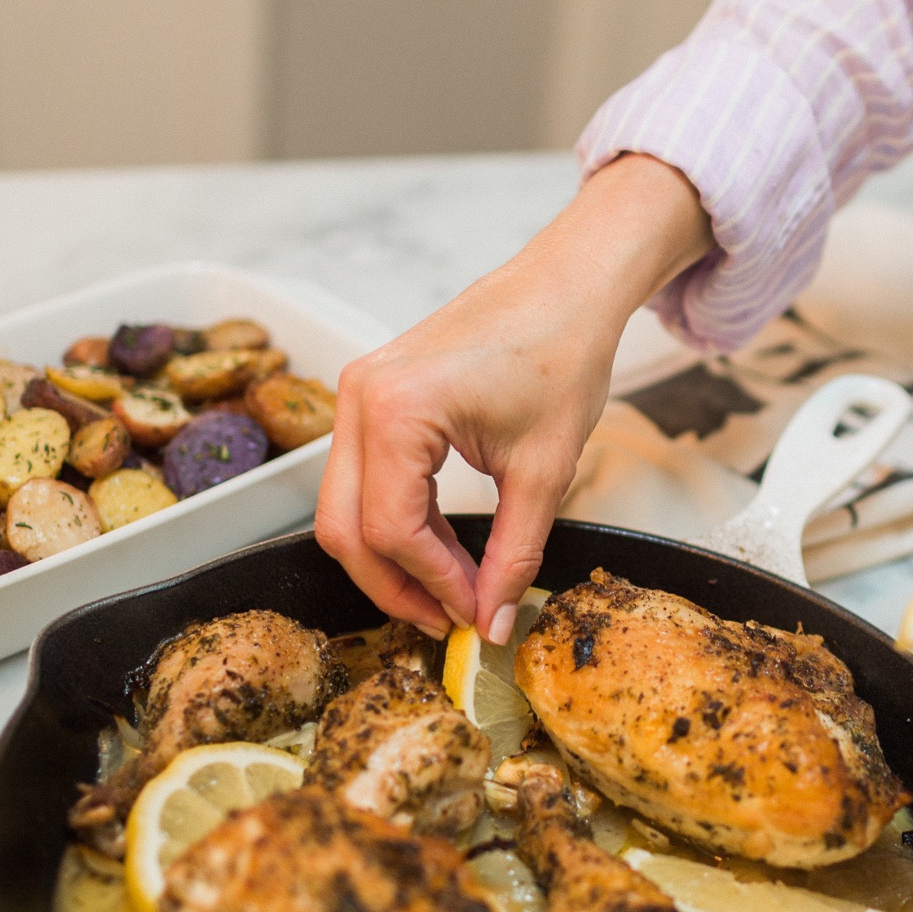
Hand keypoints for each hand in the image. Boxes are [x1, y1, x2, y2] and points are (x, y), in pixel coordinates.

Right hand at [315, 155, 712, 638]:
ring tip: (451, 591)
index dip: (433, 586)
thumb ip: (514, 555)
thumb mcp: (543, 471)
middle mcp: (359, 399)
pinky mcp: (370, 395)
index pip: (392, 531)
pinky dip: (396, 521)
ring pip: (344, 508)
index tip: (475, 617)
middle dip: (395, 586)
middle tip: (449, 621)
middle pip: (345, 528)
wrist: (568, 287)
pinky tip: (442, 548)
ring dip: (392, 558)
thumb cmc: (562, 354)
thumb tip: (492, 624)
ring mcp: (356, 393)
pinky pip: (363, 478)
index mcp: (397, 411)